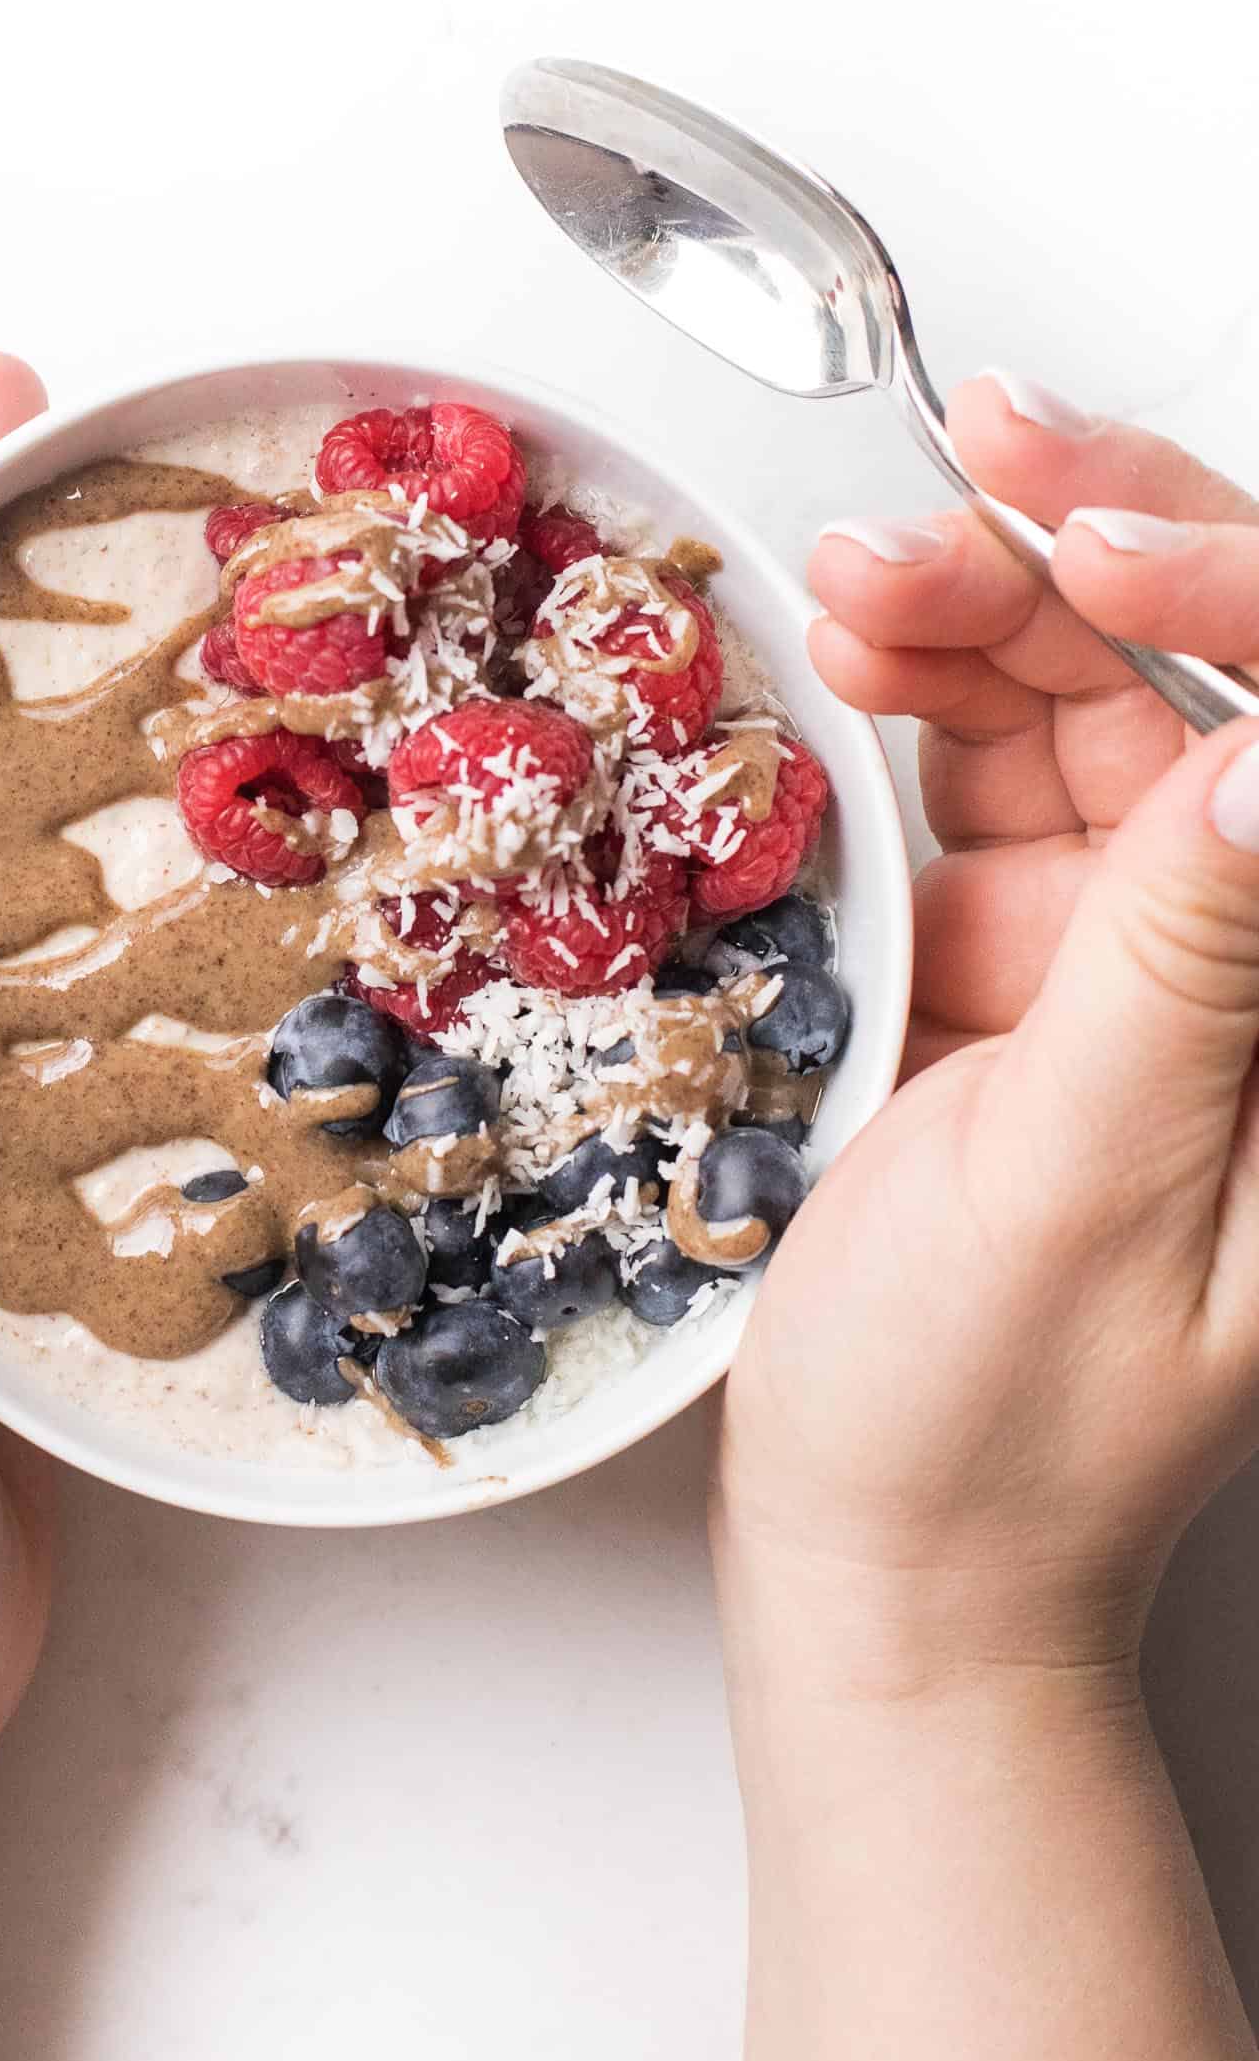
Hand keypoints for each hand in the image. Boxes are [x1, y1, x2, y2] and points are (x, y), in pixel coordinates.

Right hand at [717, 371, 1258, 1689]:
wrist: (882, 1557)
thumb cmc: (985, 1438)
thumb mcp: (1075, 1202)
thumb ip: (1174, 973)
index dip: (1231, 600)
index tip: (1083, 558)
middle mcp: (1249, 979)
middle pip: (1210, 691)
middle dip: (1080, 566)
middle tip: (940, 502)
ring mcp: (1140, 963)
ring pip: (1088, 711)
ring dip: (972, 617)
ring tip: (849, 585)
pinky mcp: (1029, 966)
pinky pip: (981, 786)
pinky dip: (908, 709)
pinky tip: (843, 663)